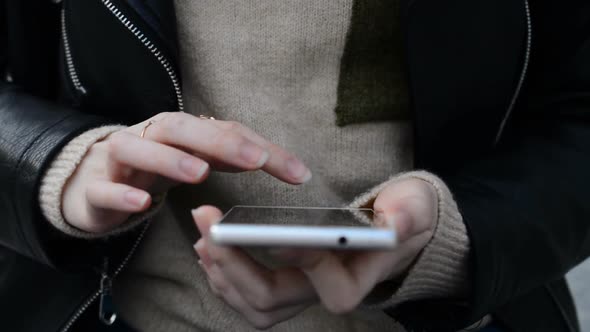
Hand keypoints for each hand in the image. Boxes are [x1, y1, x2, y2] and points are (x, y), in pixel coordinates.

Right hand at [62, 112, 310, 232]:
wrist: (92, 181)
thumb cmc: (153, 168)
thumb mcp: (196, 158)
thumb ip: (229, 156)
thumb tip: (273, 160)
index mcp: (180, 130)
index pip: (224, 131)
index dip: (260, 148)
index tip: (297, 172)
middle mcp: (150, 137)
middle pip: (180, 126)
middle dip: (219, 141)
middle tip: (255, 160)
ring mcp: (119, 162)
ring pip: (135, 149)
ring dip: (169, 158)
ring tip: (200, 172)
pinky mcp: (97, 189)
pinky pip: (105, 188)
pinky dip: (122, 193)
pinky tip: (143, 202)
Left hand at [193, 178, 437, 328]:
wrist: (394, 228)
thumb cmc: (402, 216)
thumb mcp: (412, 207)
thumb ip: (406, 214)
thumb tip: (391, 223)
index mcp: (358, 276)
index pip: (330, 286)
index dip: (301, 262)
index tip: (272, 234)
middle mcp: (325, 292)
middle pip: (272, 299)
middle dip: (235, 266)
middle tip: (209, 228)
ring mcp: (304, 292)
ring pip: (254, 305)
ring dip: (222, 274)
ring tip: (203, 239)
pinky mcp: (288, 285)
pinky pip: (249, 296)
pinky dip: (225, 277)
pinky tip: (211, 250)